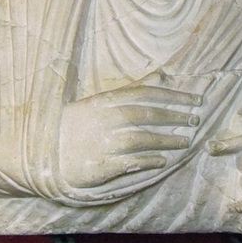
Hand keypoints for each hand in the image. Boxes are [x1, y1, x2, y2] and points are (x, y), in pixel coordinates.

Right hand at [60, 76, 203, 187]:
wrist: (45, 151)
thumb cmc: (78, 123)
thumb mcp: (101, 101)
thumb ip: (132, 91)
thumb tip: (161, 76)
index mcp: (107, 100)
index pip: (147, 93)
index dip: (174, 96)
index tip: (195, 99)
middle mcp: (107, 119)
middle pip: (148, 114)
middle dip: (175, 116)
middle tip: (196, 119)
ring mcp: (104, 142)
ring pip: (143, 138)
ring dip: (167, 140)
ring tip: (185, 142)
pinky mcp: (102, 165)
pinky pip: (131, 161)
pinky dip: (149, 160)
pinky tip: (163, 161)